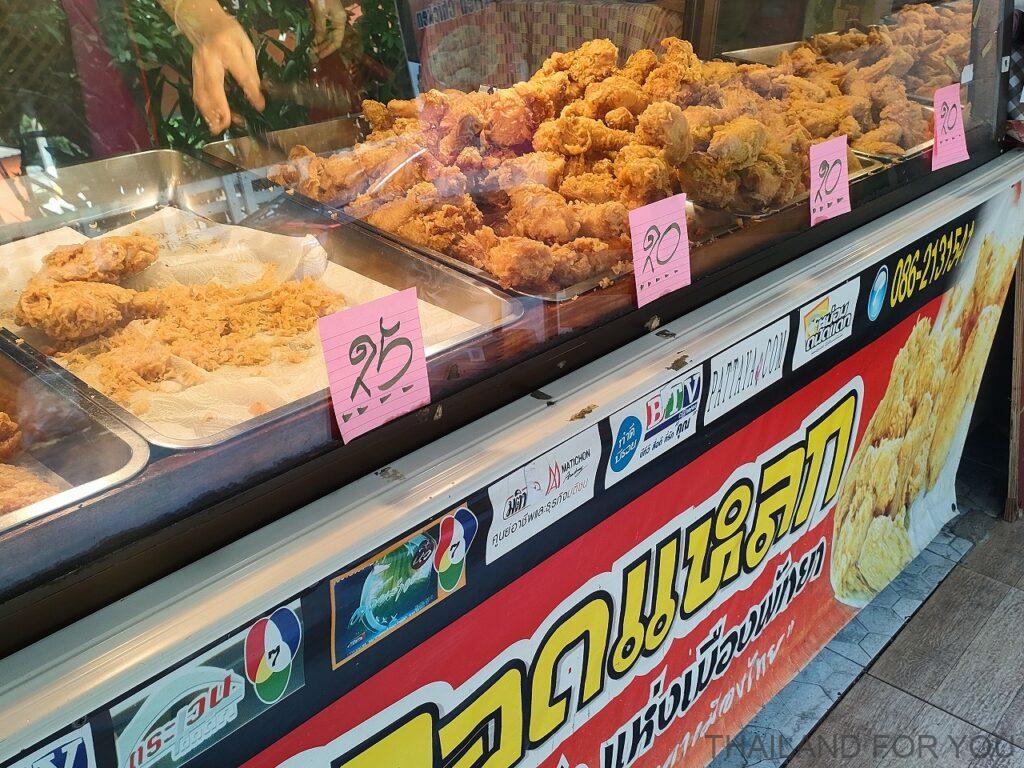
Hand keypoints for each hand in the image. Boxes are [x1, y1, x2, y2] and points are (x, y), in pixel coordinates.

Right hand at [191, 14, 264, 132]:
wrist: (204, 23)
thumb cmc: (228, 34)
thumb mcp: (245, 46)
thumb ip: (251, 69)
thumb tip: (258, 93)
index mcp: (226, 49)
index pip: (241, 74)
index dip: (251, 91)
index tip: (259, 105)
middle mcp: (208, 60)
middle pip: (213, 88)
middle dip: (219, 109)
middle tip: (227, 125)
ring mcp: (198, 67)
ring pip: (201, 94)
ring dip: (210, 113)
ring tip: (219, 127)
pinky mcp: (193, 73)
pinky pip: (197, 94)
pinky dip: (204, 108)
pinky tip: (212, 118)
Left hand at [310, 0, 347, 59]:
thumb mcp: (321, 12)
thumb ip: (320, 28)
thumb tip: (317, 42)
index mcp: (340, 22)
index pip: (337, 41)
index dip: (329, 50)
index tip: (320, 55)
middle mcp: (337, 22)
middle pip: (332, 39)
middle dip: (323, 47)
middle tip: (314, 54)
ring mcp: (330, 18)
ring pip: (326, 34)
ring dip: (319, 42)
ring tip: (312, 49)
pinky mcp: (323, 14)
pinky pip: (321, 28)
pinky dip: (316, 34)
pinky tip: (311, 39)